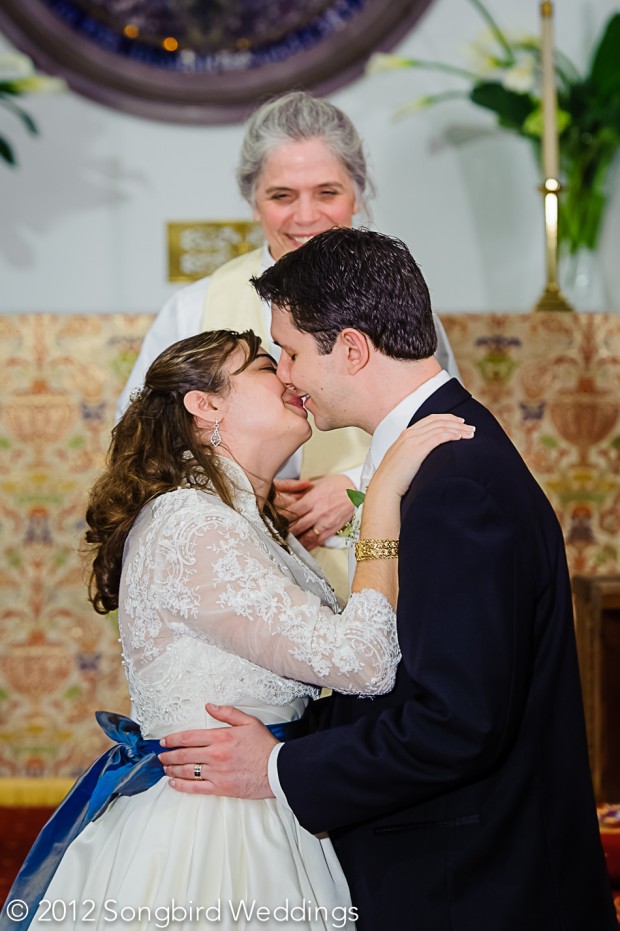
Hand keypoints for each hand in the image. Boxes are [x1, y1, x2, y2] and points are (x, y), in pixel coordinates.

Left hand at [158, 705, 277, 797]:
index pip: (189, 737)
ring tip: (165, 768)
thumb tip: (209, 706)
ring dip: (172, 769)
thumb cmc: (264, 746)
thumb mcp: (249, 722)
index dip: (173, 739)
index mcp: (221, 737)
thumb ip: (227, 713)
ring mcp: (216, 773)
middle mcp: (215, 755)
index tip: (164, 741)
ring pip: (186, 771)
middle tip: (160, 755)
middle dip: (168, 755)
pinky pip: (195, 788)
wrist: (277, 770)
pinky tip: (173, 783)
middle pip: (184, 754)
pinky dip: (181, 786)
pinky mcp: (220, 788)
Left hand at [277, 474, 355, 548]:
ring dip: (295, 542)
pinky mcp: (331, 530)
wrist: (356, 491)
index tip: (273, 521)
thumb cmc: (337, 485)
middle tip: (274, 536)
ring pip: (306, 536)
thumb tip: (284, 494)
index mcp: (313, 498)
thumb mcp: (317, 483)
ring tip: (285, 545)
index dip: (281, 518)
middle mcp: (318, 512)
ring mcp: (325, 522)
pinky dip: (308, 547)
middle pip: (297, 525)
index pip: (293, 511)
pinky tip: (300, 550)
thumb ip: (300, 490)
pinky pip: (317, 541)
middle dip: (285, 532)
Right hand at [370, 414, 474, 499]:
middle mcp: (409, 434)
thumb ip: (412, 454)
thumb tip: (424, 459)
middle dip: (456, 422)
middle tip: (470, 427)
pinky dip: (453, 435)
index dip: (446, 419)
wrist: (384, 486)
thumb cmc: (393, 479)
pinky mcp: (418, 449)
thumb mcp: (402, 461)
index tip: (458, 422)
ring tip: (471, 433)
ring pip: (441, 427)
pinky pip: (440, 437)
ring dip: (458, 429)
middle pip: (438, 421)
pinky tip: (462, 438)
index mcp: (405, 434)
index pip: (430, 420)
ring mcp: (413, 440)